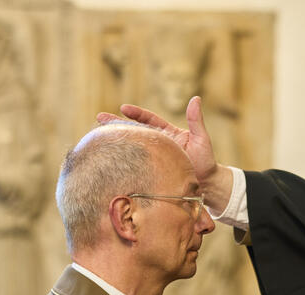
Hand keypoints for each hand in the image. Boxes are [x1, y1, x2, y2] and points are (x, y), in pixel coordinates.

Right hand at [97, 96, 232, 211]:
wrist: (206, 185)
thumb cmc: (205, 161)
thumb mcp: (201, 138)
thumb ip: (196, 120)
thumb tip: (195, 98)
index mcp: (167, 134)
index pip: (149, 120)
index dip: (136, 114)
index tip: (123, 108)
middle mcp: (157, 144)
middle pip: (134, 131)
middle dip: (117, 124)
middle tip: (99, 118)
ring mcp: (153, 157)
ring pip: (132, 147)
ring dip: (116, 141)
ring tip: (98, 137)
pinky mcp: (151, 171)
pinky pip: (135, 164)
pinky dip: (123, 160)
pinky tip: (109, 158)